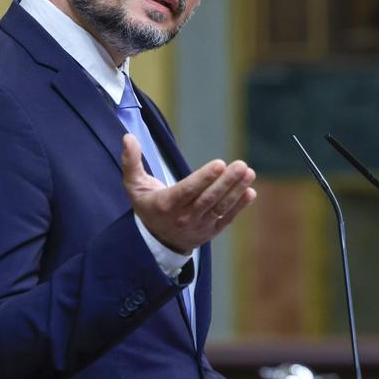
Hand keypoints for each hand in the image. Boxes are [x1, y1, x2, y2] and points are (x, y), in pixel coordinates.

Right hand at [121, 134, 256, 253]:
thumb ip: (131, 162)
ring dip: (236, 191)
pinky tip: (250, 191)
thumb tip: (128, 137)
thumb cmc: (147, 205)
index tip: (219, 163)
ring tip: (249, 173)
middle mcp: (183, 217)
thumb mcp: (133, 186)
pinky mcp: (210, 231)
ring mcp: (199, 226)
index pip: (187, 190)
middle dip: (226, 182)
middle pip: (208, 198)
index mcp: (165, 205)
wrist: (157, 240)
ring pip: (220, 207)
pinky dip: (239, 206)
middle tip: (241, 165)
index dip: (204, 178)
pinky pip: (227, 218)